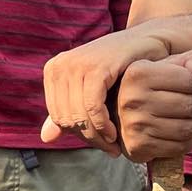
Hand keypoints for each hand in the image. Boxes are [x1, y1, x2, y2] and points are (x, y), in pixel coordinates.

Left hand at [41, 25, 171, 147]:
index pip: (57, 117)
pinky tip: (114, 134)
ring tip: (113, 146)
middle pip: (67, 118)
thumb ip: (70, 111)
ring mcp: (76, 65)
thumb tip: (44, 138)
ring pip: (79, 116)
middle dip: (89, 139)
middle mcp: (60, 65)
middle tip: (108, 150)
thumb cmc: (121, 66)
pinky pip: (93, 107)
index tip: (99, 144)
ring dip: (97, 137)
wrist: (147, 41)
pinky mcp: (95, 68)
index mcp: (53, 70)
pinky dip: (103, 125)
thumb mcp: (91, 88)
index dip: (79, 136)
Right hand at [117, 51, 191, 164]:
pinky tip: (181, 135)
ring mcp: (133, 124)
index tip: (187, 86)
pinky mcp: (137, 147)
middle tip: (190, 105)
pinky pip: (178, 147)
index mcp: (138, 73)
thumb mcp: (172, 63)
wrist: (123, 112)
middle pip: (189, 105)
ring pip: (187, 128)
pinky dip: (187, 142)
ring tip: (187, 119)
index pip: (189, 80)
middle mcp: (131, 98)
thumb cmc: (154, 84)